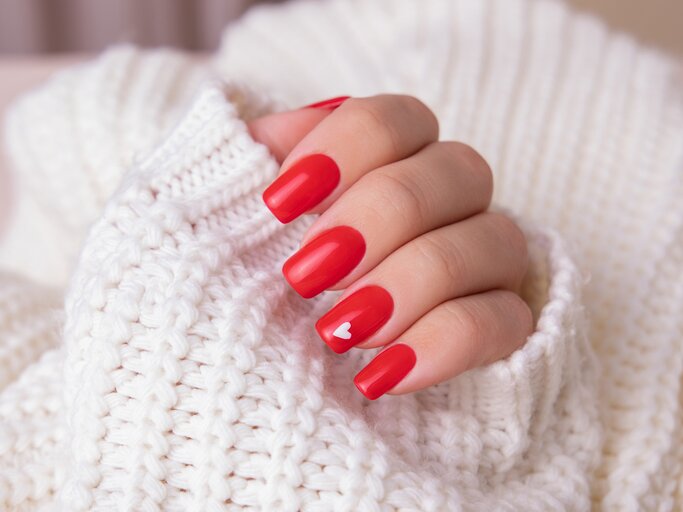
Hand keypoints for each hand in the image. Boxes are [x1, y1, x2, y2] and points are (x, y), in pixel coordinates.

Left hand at [249, 94, 531, 399]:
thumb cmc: (257, 283)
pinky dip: (443, 345)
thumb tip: (279, 137)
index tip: (278, 204)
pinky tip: (378, 376)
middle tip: (308, 274)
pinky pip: (505, 323)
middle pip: (457, 169)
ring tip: (337, 330)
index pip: (396, 121)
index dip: (343, 151)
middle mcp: (453, 199)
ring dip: (413, 281)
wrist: (281, 373)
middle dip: (381, 217)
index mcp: (396, 162)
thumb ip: (252, 166)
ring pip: (496, 240)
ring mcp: (487, 259)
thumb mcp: (238, 222)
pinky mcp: (502, 325)